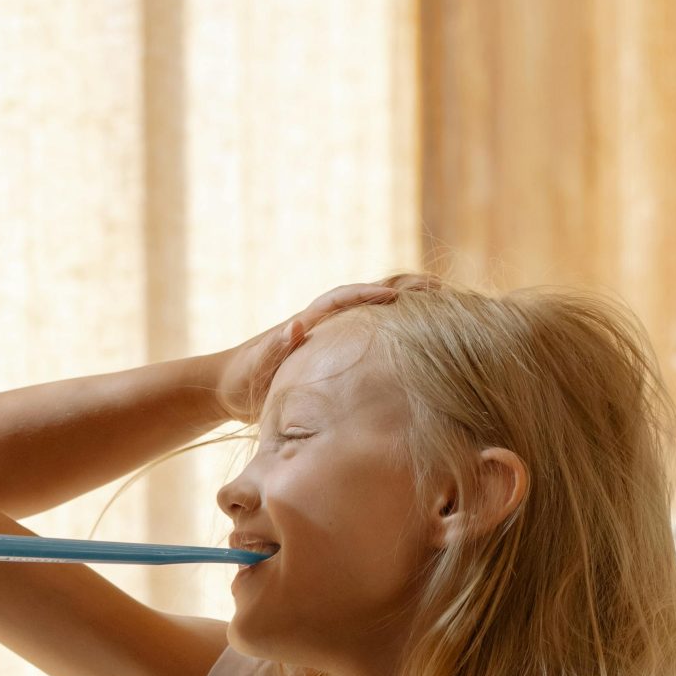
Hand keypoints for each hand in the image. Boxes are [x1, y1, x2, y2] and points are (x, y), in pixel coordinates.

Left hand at [212, 274, 437, 421]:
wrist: (229, 386)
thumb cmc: (241, 379)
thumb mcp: (254, 367)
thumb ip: (273, 347)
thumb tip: (297, 324)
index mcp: (308, 320)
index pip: (344, 298)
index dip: (371, 294)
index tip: (398, 296)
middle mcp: (324, 320)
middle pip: (370, 295)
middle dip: (404, 289)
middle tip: (441, 289)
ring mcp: (334, 333)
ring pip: (377, 312)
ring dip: (409, 306)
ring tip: (446, 307)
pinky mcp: (338, 350)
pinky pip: (376, 333)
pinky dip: (401, 329)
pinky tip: (424, 342)